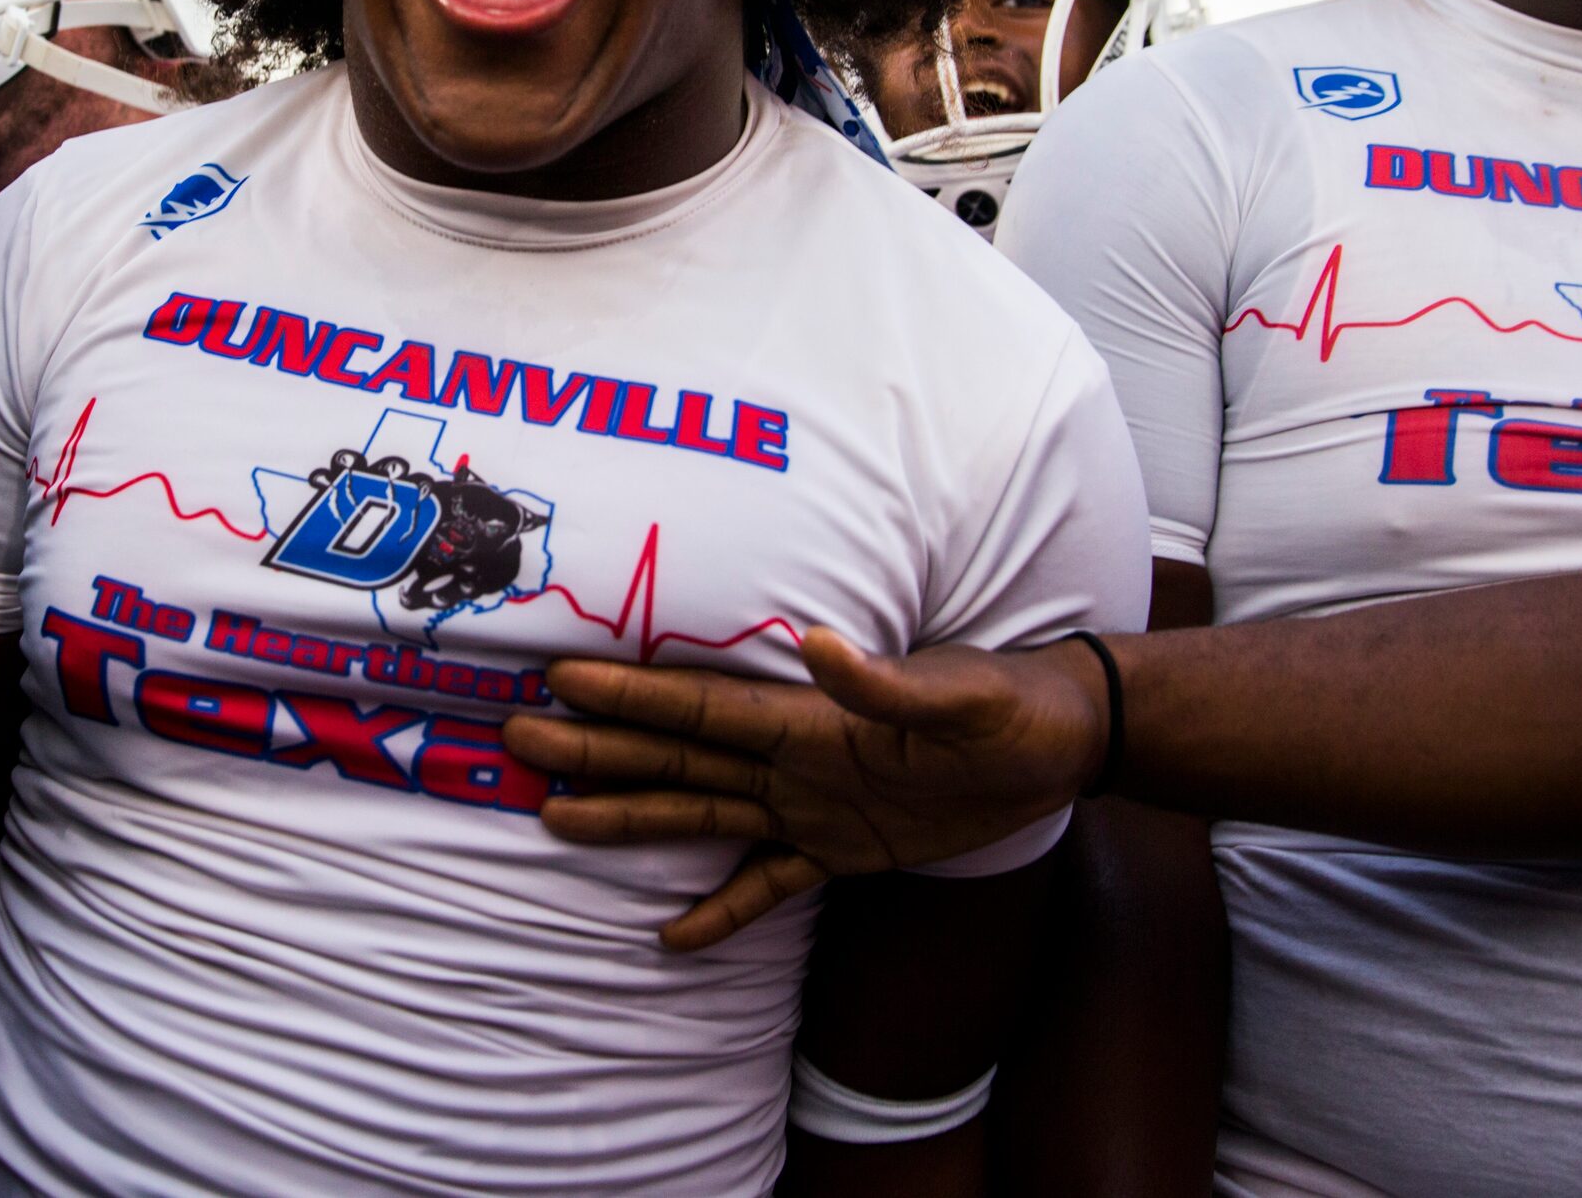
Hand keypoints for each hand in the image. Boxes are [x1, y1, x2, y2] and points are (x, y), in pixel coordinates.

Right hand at [501, 629, 1108, 949]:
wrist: (1062, 741)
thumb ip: (887, 683)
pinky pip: (766, 882)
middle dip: (598, 750)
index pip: (701, 709)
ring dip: (631, 815)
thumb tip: (817, 645)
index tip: (561, 681)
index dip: (632, 697)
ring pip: (700, 812)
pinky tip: (671, 936)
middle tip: (518, 740)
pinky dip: (720, 908)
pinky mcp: (841, 848)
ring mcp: (811, 804)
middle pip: (676, 758)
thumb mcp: (963, 698)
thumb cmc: (1015, 707)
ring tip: (556, 819)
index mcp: (810, 719)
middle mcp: (794, 759)